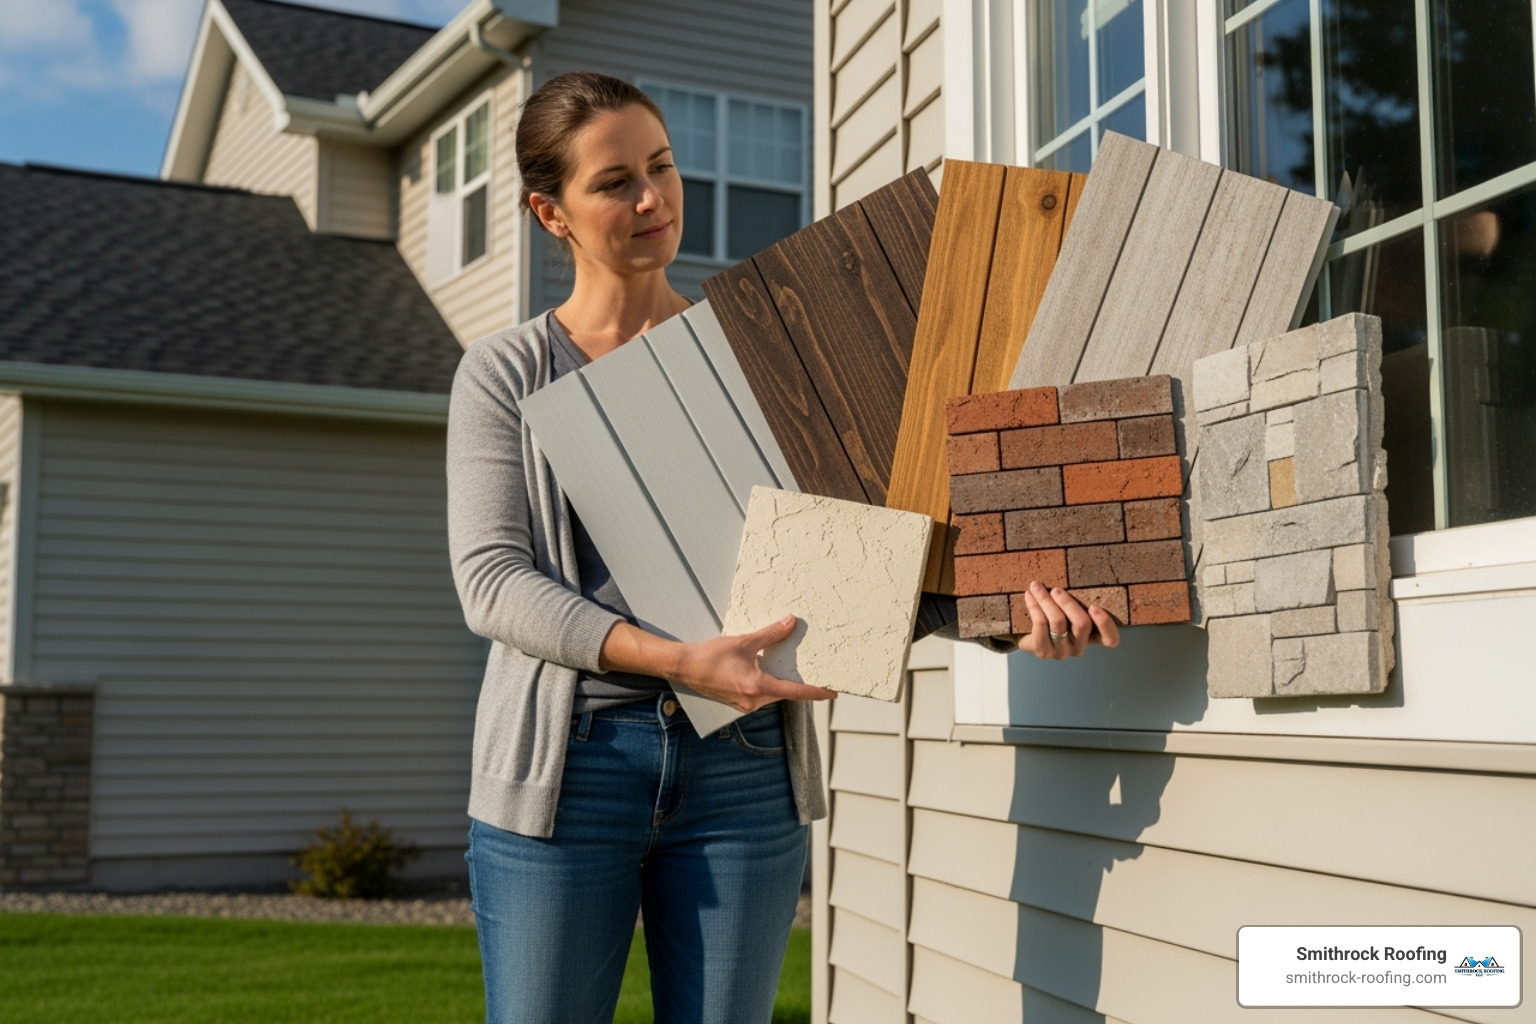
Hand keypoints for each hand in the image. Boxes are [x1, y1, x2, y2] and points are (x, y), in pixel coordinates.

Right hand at [599, 616, 834, 713]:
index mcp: (758, 686)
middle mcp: (753, 700)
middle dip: (799, 687)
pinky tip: (765, 673)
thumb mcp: (743, 642)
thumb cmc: (710, 656)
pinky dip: (767, 686)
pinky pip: (759, 696)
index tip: (832, 693)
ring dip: (782, 685)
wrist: (683, 666)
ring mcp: (743, 704)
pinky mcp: (735, 702)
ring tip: (791, 672)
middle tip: (816, 678)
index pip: (796, 692)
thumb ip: (769, 634)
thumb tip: (790, 623)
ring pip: (772, 696)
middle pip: (785, 695)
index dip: (816, 692)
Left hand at [1011, 581, 1120, 660]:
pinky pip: (1041, 625)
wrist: (1023, 635)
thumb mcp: (1067, 610)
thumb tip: (1074, 575)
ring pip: (1058, 622)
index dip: (1105, 624)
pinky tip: (1029, 596)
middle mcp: (1079, 647)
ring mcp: (1062, 651)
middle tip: (1056, 590)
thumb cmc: (1051, 617)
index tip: (1094, 606)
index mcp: (1090, 637)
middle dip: (1068, 603)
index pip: (1109, 640)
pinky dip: (1034, 606)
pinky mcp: (1043, 651)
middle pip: (1082, 624)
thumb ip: (1075, 601)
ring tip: (1036, 586)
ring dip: (1046, 600)